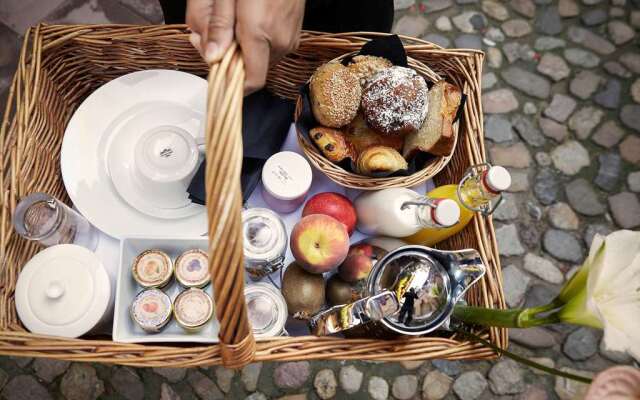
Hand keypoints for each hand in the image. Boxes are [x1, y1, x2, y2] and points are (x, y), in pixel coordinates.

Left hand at [187, 0, 304, 93]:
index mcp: (261, 33)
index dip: (231, 83)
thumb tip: (211, 56)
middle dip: (227, 58)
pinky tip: (242, 20)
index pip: (251, 81)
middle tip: (205, 35)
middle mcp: (280, 40)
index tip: (213, 68)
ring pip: (259, 58)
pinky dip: (253, 41)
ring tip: (226, 23)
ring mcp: (289, 37)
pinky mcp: (293, 32)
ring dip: (239, 49)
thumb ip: (218, 25)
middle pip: (251, 69)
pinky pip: (269, 47)